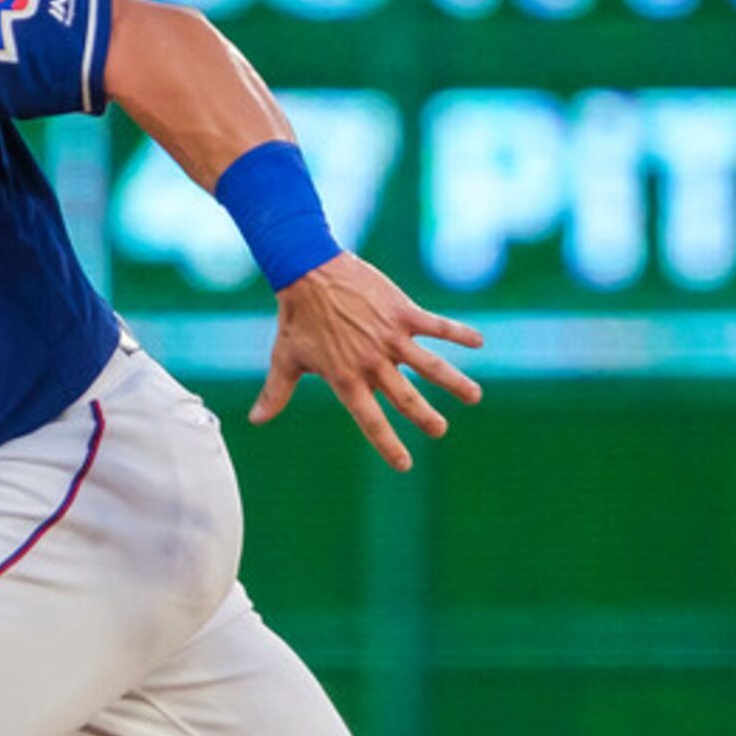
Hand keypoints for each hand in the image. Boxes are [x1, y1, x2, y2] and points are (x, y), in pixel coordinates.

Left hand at [248, 253, 484, 470]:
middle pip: (404, 397)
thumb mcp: (285, 359)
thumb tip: (256, 420)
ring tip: (474, 397)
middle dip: (424, 417)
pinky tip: (480, 343)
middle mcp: (371, 362)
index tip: (404, 465)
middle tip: (440, 431)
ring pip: (429, 365)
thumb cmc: (296, 318)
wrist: (307, 270)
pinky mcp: (401, 311)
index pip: (369, 419)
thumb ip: (276, 393)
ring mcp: (389, 337)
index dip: (387, 443)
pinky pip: (436, 325)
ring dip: (453, 381)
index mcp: (345, 378)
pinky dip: (458, 333)